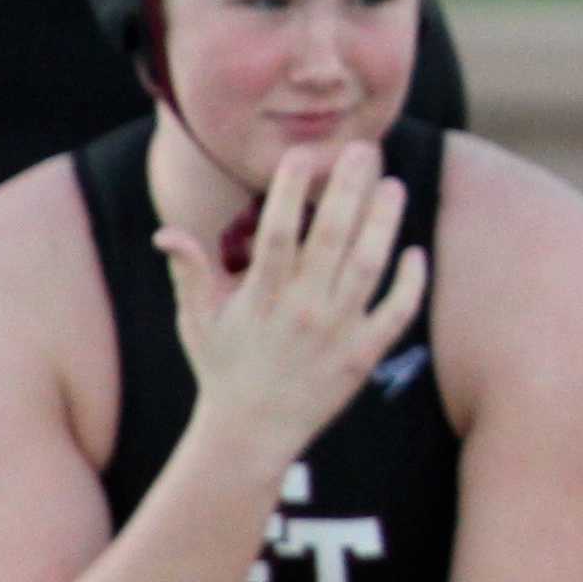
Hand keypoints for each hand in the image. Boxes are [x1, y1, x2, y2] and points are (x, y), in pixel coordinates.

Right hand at [156, 138, 426, 472]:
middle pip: (330, 239)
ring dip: (383, 224)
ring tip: (394, 186)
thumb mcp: (197, 320)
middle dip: (348, 190)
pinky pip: (396, 314)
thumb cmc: (223, 367)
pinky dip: (410, 283)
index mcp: (260, 298)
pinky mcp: (363, 355)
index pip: (277, 234)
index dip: (289, 191)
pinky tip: (416, 251)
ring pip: (367, 268)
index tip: (303, 153)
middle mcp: (301, 311)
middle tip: (364, 149)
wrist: (250, 432)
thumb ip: (190, 272)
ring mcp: (336, 333)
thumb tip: (167, 233)